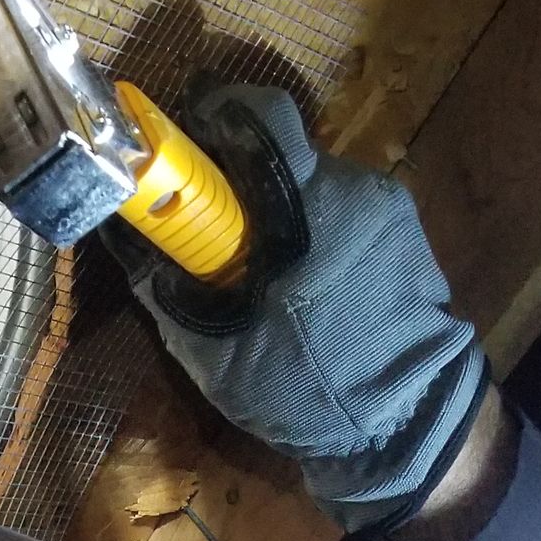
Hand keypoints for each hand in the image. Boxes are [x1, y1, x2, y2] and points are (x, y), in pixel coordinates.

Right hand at [107, 82, 485, 533]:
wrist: (408, 425)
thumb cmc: (308, 391)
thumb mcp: (220, 358)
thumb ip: (171, 295)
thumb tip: (132, 247)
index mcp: (307, 206)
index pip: (260, 115)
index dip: (216, 118)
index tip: (186, 149)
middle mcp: (353, 188)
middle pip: (283, 156)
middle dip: (245, 185)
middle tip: (217, 234)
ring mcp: (388, 207)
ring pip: (314, 188)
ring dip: (284, 217)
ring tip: (268, 275)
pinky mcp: (408, 232)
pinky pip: (346, 215)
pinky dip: (318, 237)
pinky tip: (311, 289)